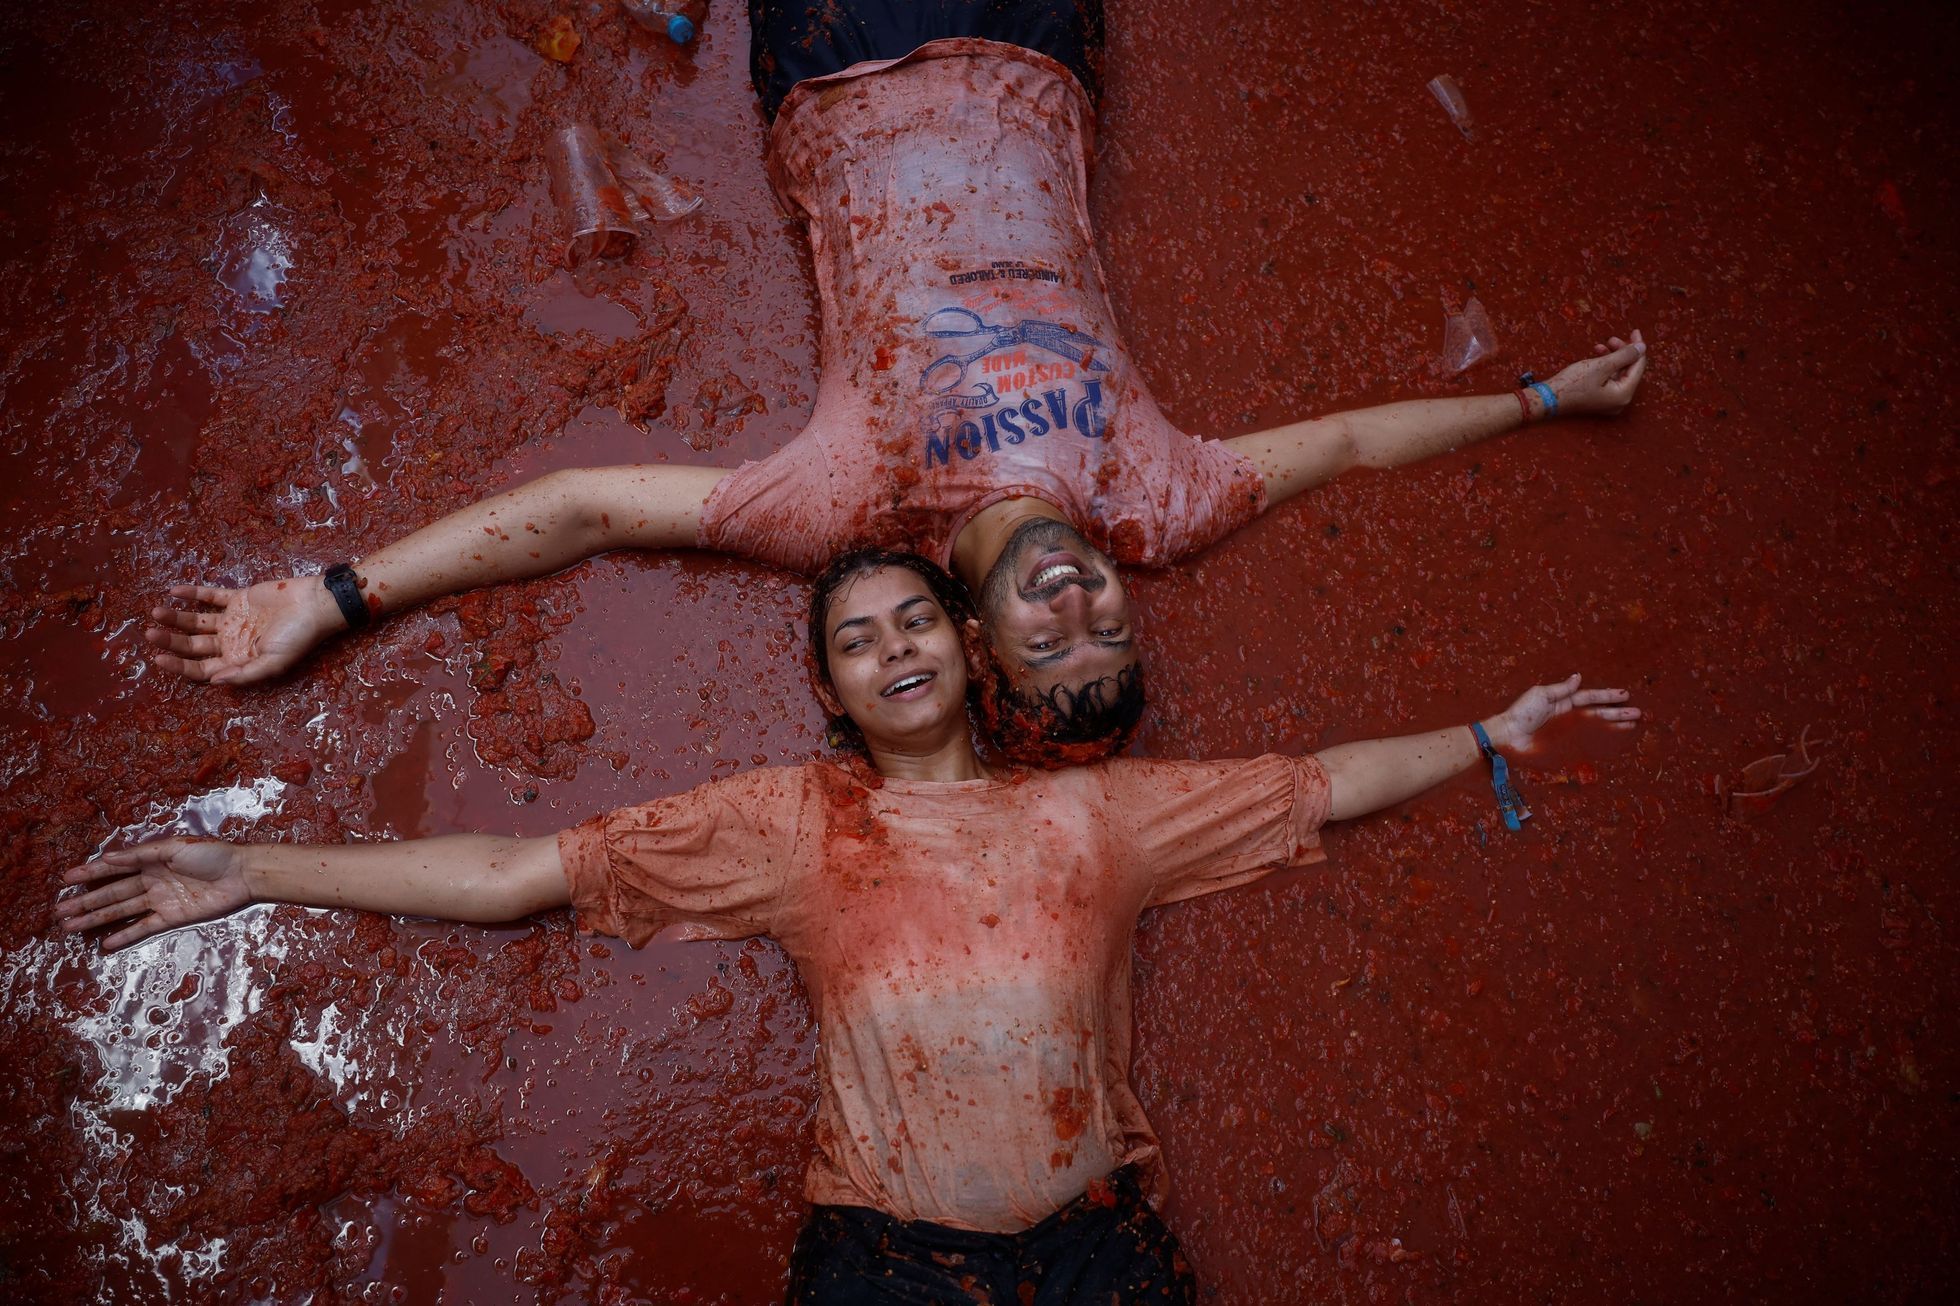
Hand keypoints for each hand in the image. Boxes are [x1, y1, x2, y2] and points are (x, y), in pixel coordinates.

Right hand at [56, 838, 253, 950]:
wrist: (242, 874)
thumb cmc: (211, 854)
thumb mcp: (174, 847)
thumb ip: (141, 854)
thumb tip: (108, 857)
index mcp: (150, 860)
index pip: (113, 868)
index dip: (90, 873)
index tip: (66, 879)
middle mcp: (151, 880)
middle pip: (111, 892)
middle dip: (85, 902)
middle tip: (59, 911)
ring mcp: (160, 900)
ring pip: (121, 910)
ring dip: (96, 919)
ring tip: (71, 927)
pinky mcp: (172, 917)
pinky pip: (143, 927)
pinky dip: (125, 934)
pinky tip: (105, 942)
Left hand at [146, 578, 342, 684]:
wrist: (316, 605)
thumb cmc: (299, 637)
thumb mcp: (275, 662)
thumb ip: (245, 674)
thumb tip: (215, 682)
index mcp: (239, 661)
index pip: (201, 669)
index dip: (179, 666)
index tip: (158, 658)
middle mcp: (232, 642)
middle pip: (193, 645)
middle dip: (170, 641)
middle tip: (149, 634)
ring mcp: (234, 620)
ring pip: (197, 621)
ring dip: (176, 618)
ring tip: (157, 612)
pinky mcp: (238, 598)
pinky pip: (211, 596)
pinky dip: (193, 594)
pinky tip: (175, 591)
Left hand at [1482, 674, 1639, 751]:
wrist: (1509, 735)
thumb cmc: (1522, 713)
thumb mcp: (1541, 694)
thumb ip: (1562, 689)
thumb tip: (1578, 677)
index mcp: (1563, 701)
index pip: (1590, 697)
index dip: (1607, 696)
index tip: (1625, 695)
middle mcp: (1569, 715)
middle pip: (1599, 712)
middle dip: (1618, 712)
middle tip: (1638, 712)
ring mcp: (1569, 730)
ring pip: (1598, 726)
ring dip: (1615, 725)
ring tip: (1633, 723)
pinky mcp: (1566, 744)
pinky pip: (1588, 741)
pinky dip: (1602, 740)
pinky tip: (1616, 738)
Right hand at [1544, 329, 1648, 417]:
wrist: (1548, 399)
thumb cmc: (1573, 384)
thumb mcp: (1601, 365)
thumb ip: (1624, 355)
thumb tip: (1642, 347)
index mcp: (1623, 394)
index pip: (1638, 366)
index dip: (1637, 347)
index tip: (1634, 331)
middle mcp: (1620, 400)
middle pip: (1629, 370)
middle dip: (1621, 352)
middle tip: (1612, 338)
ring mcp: (1609, 401)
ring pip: (1618, 373)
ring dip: (1611, 357)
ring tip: (1600, 346)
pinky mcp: (1599, 399)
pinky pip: (1608, 379)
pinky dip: (1604, 366)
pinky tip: (1595, 356)